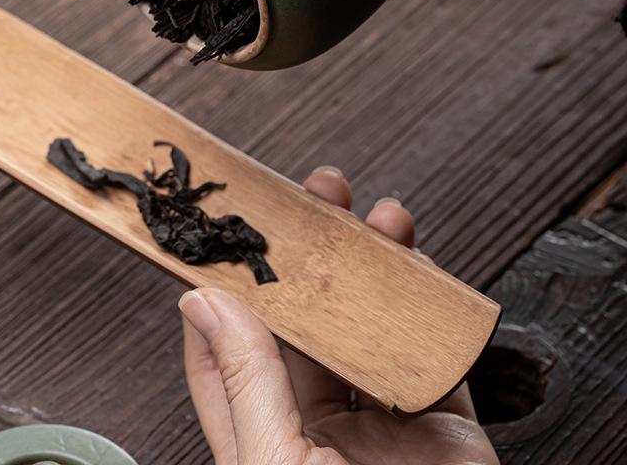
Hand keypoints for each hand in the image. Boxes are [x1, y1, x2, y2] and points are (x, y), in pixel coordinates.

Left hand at [178, 167, 498, 464]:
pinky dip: (431, 308)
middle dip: (308, 260)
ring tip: (371, 217)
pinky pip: (433, 353)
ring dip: (373, 270)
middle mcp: (317, 428)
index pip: (227, 354)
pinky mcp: (440, 427)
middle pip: (304, 324)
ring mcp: (380, 425)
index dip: (224, 290)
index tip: (222, 236)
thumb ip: (246, 386)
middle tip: (307, 202)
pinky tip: (419, 268)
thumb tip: (202, 306)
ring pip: (368, 327)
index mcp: (263, 441)